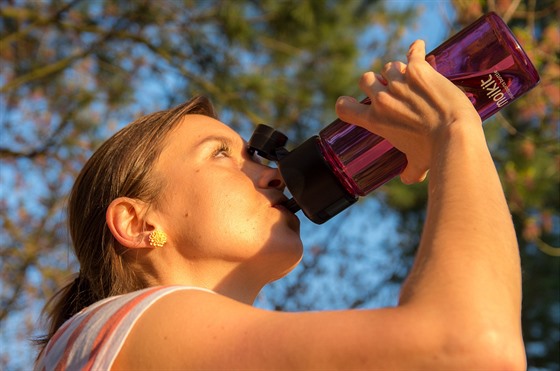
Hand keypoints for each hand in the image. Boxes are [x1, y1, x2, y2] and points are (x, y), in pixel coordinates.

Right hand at [335, 40, 480, 183]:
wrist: (454, 134)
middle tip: (388, 88)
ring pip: (389, 66)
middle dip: (374, 82)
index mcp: (375, 121)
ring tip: (411, 77)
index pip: (344, 107)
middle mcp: (382, 99)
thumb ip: (410, 171)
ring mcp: (399, 82)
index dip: (346, 103)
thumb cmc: (434, 152)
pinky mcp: (419, 70)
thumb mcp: (417, 164)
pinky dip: (416, 50)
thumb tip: (407, 178)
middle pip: (365, 79)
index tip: (351, 102)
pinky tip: (419, 48)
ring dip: (397, 71)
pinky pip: (413, 52)